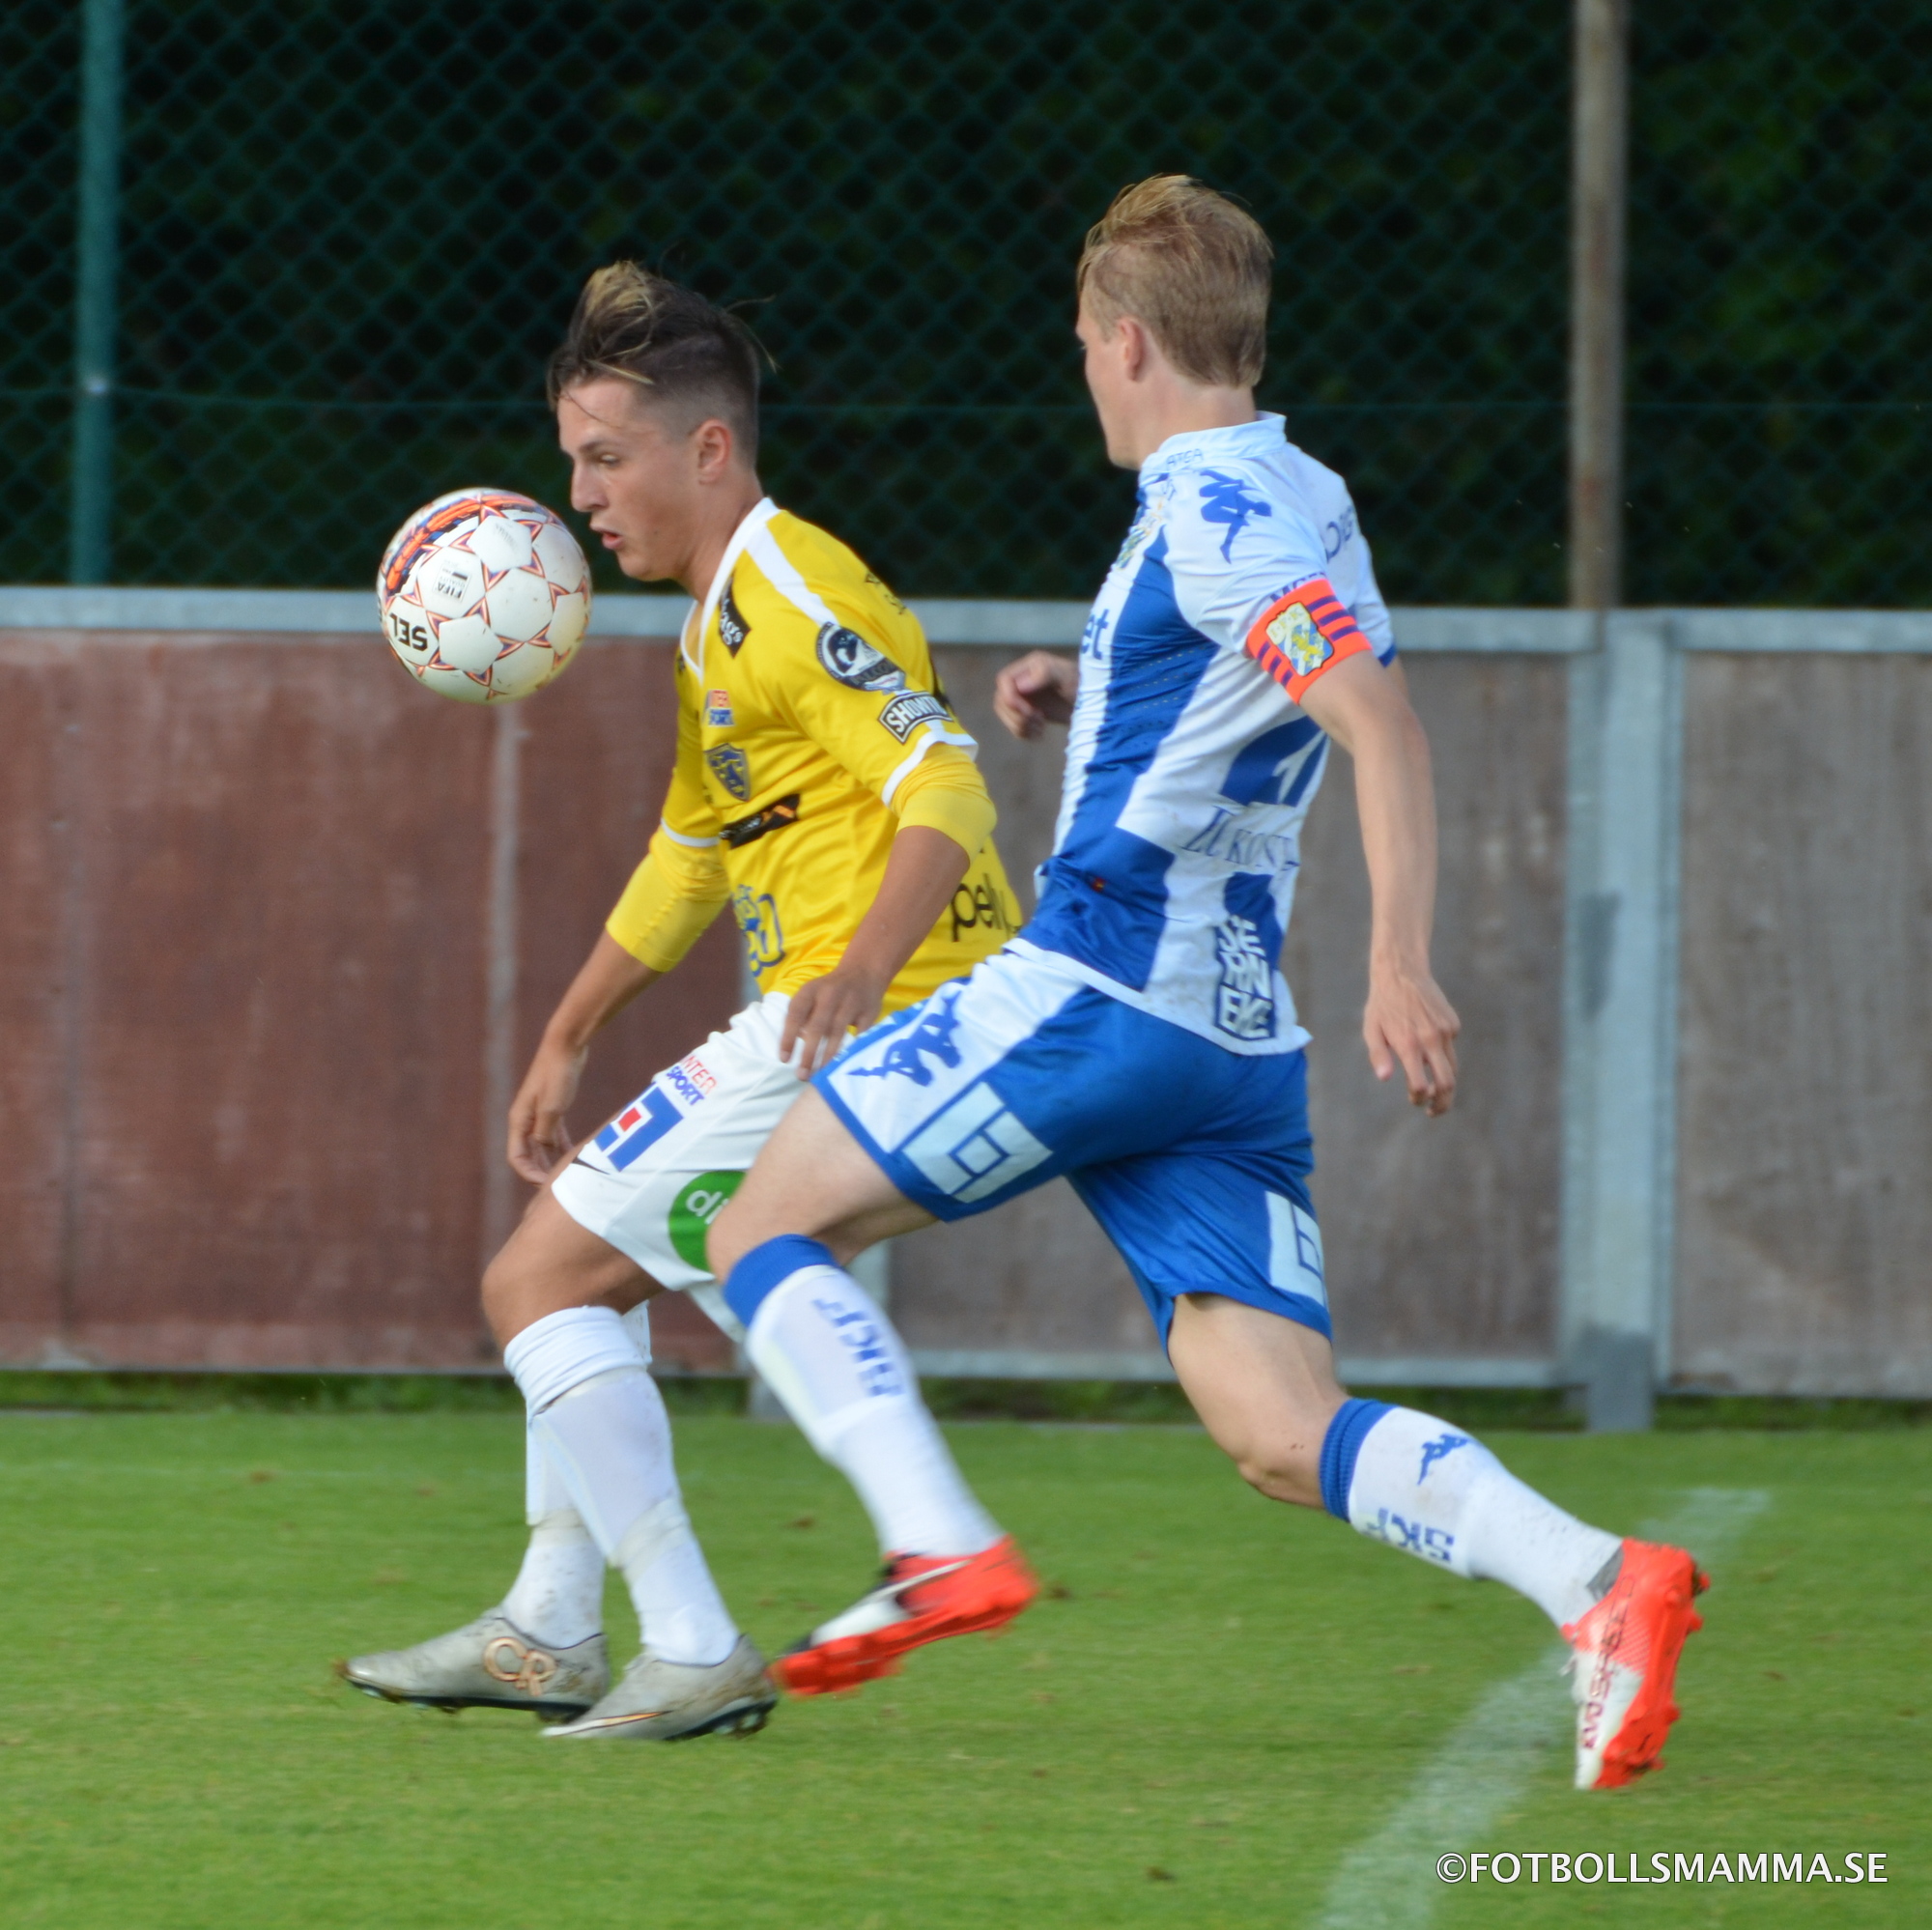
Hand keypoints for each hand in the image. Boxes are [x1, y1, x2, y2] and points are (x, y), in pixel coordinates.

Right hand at [507, 1035, 587, 1182]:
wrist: (566, 1045)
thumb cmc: (558, 1074)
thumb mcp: (553, 1107)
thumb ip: (545, 1132)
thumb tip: (544, 1150)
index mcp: (519, 1119)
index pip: (516, 1157)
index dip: (528, 1174)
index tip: (546, 1185)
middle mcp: (525, 1118)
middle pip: (527, 1154)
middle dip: (538, 1172)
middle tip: (555, 1189)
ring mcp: (538, 1112)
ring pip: (540, 1145)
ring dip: (549, 1161)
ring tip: (563, 1177)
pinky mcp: (552, 1106)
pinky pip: (552, 1133)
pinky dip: (559, 1145)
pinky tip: (571, 1155)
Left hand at [779, 961, 887, 1079]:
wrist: (864, 971)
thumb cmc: (830, 990)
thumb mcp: (811, 994)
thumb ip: (802, 1015)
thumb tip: (797, 1043)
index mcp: (810, 990)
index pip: (795, 1015)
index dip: (788, 1038)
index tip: (785, 1060)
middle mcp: (830, 994)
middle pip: (817, 1027)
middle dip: (809, 1054)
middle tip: (802, 1076)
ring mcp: (851, 1002)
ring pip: (838, 1033)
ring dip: (828, 1057)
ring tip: (821, 1075)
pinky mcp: (869, 1012)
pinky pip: (859, 1036)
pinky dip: (852, 1051)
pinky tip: (845, 1066)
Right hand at [993, 650, 1077, 738]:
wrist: (1094, 704)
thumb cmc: (1082, 685)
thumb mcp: (1066, 676)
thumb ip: (1044, 674)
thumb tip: (1020, 686)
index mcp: (1029, 666)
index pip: (1004, 681)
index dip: (1010, 698)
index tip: (1027, 711)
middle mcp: (1022, 680)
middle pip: (1001, 700)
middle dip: (1016, 715)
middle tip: (1038, 720)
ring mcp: (1023, 697)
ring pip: (1005, 714)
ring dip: (1019, 726)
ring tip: (1040, 728)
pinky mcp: (1027, 713)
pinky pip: (1013, 725)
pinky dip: (1023, 733)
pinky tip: (1039, 733)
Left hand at [1363, 961, 1459, 1116]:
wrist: (1402, 972)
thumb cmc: (1382, 1004)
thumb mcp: (1372, 1030)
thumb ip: (1378, 1056)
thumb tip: (1385, 1078)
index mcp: (1409, 1044)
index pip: (1421, 1086)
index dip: (1419, 1099)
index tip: (1415, 1101)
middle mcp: (1431, 1039)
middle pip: (1447, 1083)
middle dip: (1443, 1103)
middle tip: (1434, 1111)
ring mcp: (1446, 1031)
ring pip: (1453, 1068)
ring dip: (1445, 1083)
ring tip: (1434, 1090)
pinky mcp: (1453, 1024)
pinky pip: (1450, 1048)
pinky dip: (1442, 1056)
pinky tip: (1427, 1046)